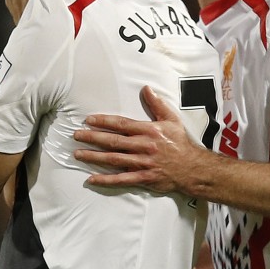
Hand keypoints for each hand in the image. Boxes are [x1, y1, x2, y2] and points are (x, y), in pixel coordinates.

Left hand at [74, 86, 210, 194]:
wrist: (193, 168)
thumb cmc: (181, 143)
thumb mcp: (172, 120)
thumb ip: (157, 104)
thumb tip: (147, 88)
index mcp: (148, 131)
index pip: (121, 124)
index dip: (104, 121)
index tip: (89, 120)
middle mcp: (143, 146)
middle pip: (113, 141)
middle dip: (92, 137)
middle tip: (76, 135)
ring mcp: (142, 163)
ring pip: (113, 159)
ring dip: (94, 157)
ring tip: (78, 154)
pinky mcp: (143, 178)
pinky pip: (121, 179)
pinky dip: (106, 180)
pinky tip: (92, 179)